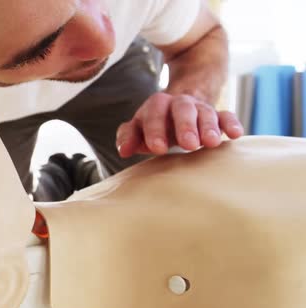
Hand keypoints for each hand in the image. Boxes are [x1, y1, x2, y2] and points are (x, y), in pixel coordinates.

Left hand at [116, 93, 243, 157]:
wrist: (178, 107)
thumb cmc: (155, 126)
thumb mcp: (139, 128)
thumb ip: (128, 136)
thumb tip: (123, 150)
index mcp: (157, 105)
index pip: (154, 113)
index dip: (155, 130)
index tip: (158, 148)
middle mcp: (179, 104)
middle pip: (183, 109)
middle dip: (185, 126)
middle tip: (188, 145)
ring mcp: (200, 109)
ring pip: (206, 112)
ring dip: (209, 127)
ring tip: (211, 143)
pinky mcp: (217, 116)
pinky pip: (226, 115)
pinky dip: (231, 123)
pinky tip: (236, 134)